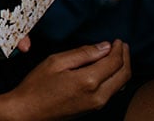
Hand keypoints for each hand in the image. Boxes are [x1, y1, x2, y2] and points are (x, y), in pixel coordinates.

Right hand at [0, 40, 130, 120]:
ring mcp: (97, 104)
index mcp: (88, 81)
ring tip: (117, 55)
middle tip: (122, 45)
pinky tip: (108, 70)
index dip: (119, 49)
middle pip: (124, 75)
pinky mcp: (93, 109)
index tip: (117, 40)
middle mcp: (97, 95)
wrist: (28, 112)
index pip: (114, 62)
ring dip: (122, 68)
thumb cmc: (37, 86)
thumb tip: (104, 46)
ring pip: (121, 84)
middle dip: (126, 58)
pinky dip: (116, 78)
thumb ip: (82, 53)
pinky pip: (112, 92)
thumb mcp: (55, 62)